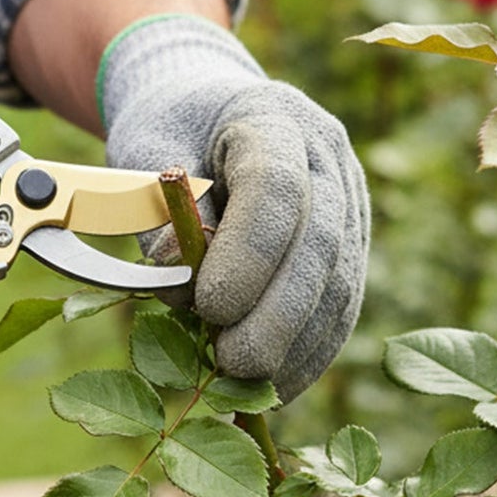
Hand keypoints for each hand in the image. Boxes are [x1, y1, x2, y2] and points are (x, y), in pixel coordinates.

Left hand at [100, 15, 368, 401]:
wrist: (206, 108)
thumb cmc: (168, 132)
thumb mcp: (144, 154)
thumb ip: (158, 212)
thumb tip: (179, 282)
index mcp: (273, 117)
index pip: (277, 187)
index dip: (248, 253)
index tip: (210, 305)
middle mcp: (327, 156)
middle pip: (320, 243)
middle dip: (278, 313)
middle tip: (232, 361)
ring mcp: (350, 200)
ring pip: (339, 281)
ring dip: (298, 344)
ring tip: (251, 387)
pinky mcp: (352, 244)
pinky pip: (341, 303)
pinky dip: (310, 351)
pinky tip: (279, 388)